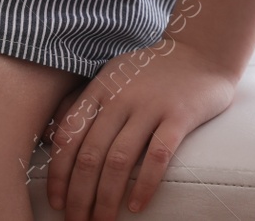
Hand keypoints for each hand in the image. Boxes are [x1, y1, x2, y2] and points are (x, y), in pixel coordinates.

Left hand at [43, 33, 234, 219]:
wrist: (204, 49)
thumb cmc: (155, 69)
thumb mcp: (114, 74)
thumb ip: (88, 102)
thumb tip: (51, 138)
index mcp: (100, 88)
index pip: (68, 137)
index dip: (58, 175)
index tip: (57, 202)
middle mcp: (121, 97)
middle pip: (90, 156)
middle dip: (79, 196)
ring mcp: (151, 106)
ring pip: (119, 161)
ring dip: (106, 198)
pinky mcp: (180, 115)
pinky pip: (157, 157)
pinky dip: (144, 185)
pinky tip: (137, 205)